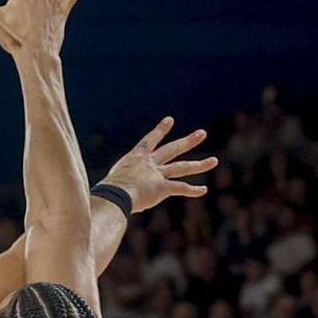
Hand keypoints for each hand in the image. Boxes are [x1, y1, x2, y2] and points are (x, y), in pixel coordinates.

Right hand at [99, 116, 216, 213]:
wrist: (115, 194)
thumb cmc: (106, 190)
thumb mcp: (109, 183)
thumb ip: (112, 186)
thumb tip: (104, 197)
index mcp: (135, 158)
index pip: (149, 141)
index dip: (160, 131)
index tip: (170, 120)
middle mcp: (149, 163)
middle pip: (173, 149)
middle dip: (188, 141)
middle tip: (202, 133)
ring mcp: (157, 174)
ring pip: (182, 168)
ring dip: (200, 164)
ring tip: (214, 161)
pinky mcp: (162, 188)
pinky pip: (179, 188)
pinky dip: (192, 190)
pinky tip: (203, 190)